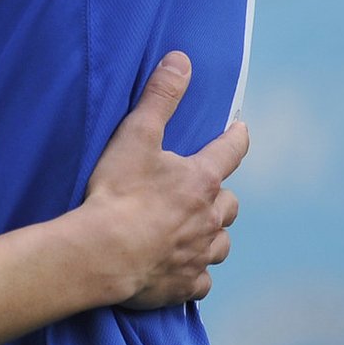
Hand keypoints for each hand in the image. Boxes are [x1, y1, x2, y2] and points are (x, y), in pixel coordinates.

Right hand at [83, 52, 248, 307]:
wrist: (103, 252)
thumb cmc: (118, 192)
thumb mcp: (136, 135)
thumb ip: (160, 97)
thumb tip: (181, 60)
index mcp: (201, 180)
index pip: (231, 150)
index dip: (237, 137)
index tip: (240, 130)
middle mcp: (209, 218)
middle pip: (229, 203)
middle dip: (220, 194)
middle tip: (204, 189)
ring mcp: (200, 253)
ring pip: (221, 242)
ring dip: (212, 233)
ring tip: (196, 230)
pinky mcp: (186, 284)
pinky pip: (201, 278)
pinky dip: (195, 271)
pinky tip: (183, 267)